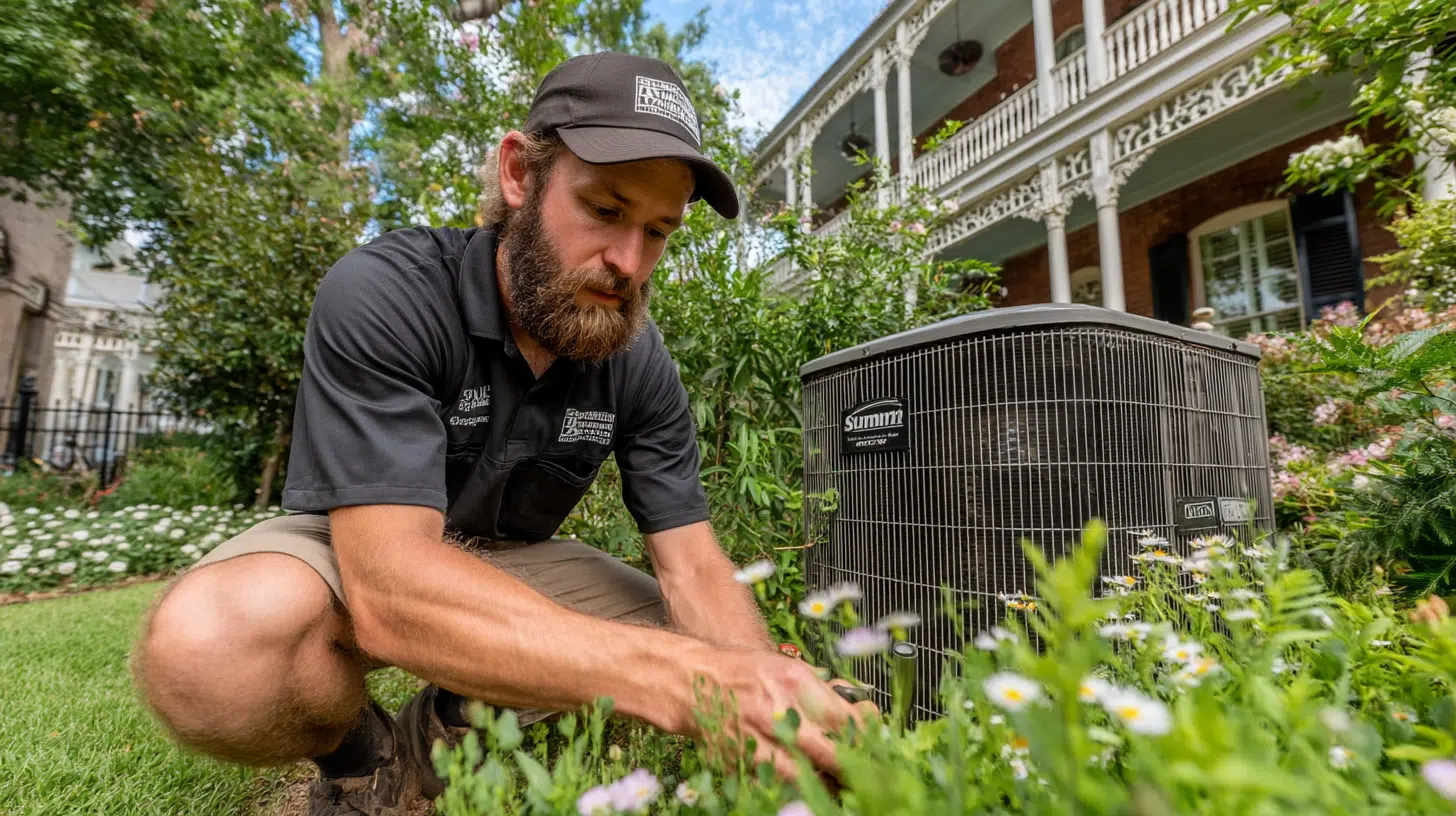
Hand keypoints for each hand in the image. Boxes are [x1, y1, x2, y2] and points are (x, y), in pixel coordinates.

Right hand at [692, 650, 872, 780]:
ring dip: (826, 784)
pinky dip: (794, 789)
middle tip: (866, 774)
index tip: (875, 744)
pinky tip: (805, 787)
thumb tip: (859, 708)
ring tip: (837, 785)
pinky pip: (776, 785)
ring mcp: (759, 740)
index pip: (848, 720)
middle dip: (854, 768)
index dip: (868, 738)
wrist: (694, 680)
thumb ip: (822, 689)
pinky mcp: (743, 760)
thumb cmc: (744, 673)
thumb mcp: (787, 667)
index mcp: (796, 683)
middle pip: (833, 754)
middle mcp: (779, 711)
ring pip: (807, 777)